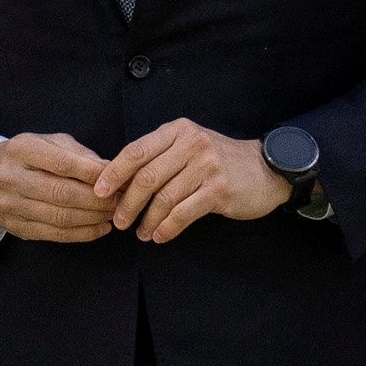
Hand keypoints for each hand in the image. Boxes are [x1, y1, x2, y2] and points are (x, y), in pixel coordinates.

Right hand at [0, 131, 117, 245]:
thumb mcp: (50, 143)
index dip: (92, 174)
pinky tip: (100, 228)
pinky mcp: (14, 226)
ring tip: (113, 214)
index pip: (62, 163)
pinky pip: (54, 234)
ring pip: (59, 217)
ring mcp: (10, 205)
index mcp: (21, 150)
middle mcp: (10, 177)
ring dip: (93, 218)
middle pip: (61, 194)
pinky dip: (82, 233)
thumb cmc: (28, 156)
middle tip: (120, 201)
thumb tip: (111, 171)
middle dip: (97, 200)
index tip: (117, 179)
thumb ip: (80, 155)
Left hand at [95, 118, 291, 244]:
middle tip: (118, 221)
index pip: (135, 151)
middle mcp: (191, 144)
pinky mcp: (218, 189)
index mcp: (177, 130)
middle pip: (146, 177)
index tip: (99, 192)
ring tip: (140, 232)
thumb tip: (119, 181)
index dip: (113, 173)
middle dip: (127, 203)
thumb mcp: (188, 146)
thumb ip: (159, 157)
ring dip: (147, 220)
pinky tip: (159, 235)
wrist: (266, 169)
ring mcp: (206, 166)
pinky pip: (183, 212)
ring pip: (164, 198)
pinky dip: (167, 227)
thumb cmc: (219, 161)